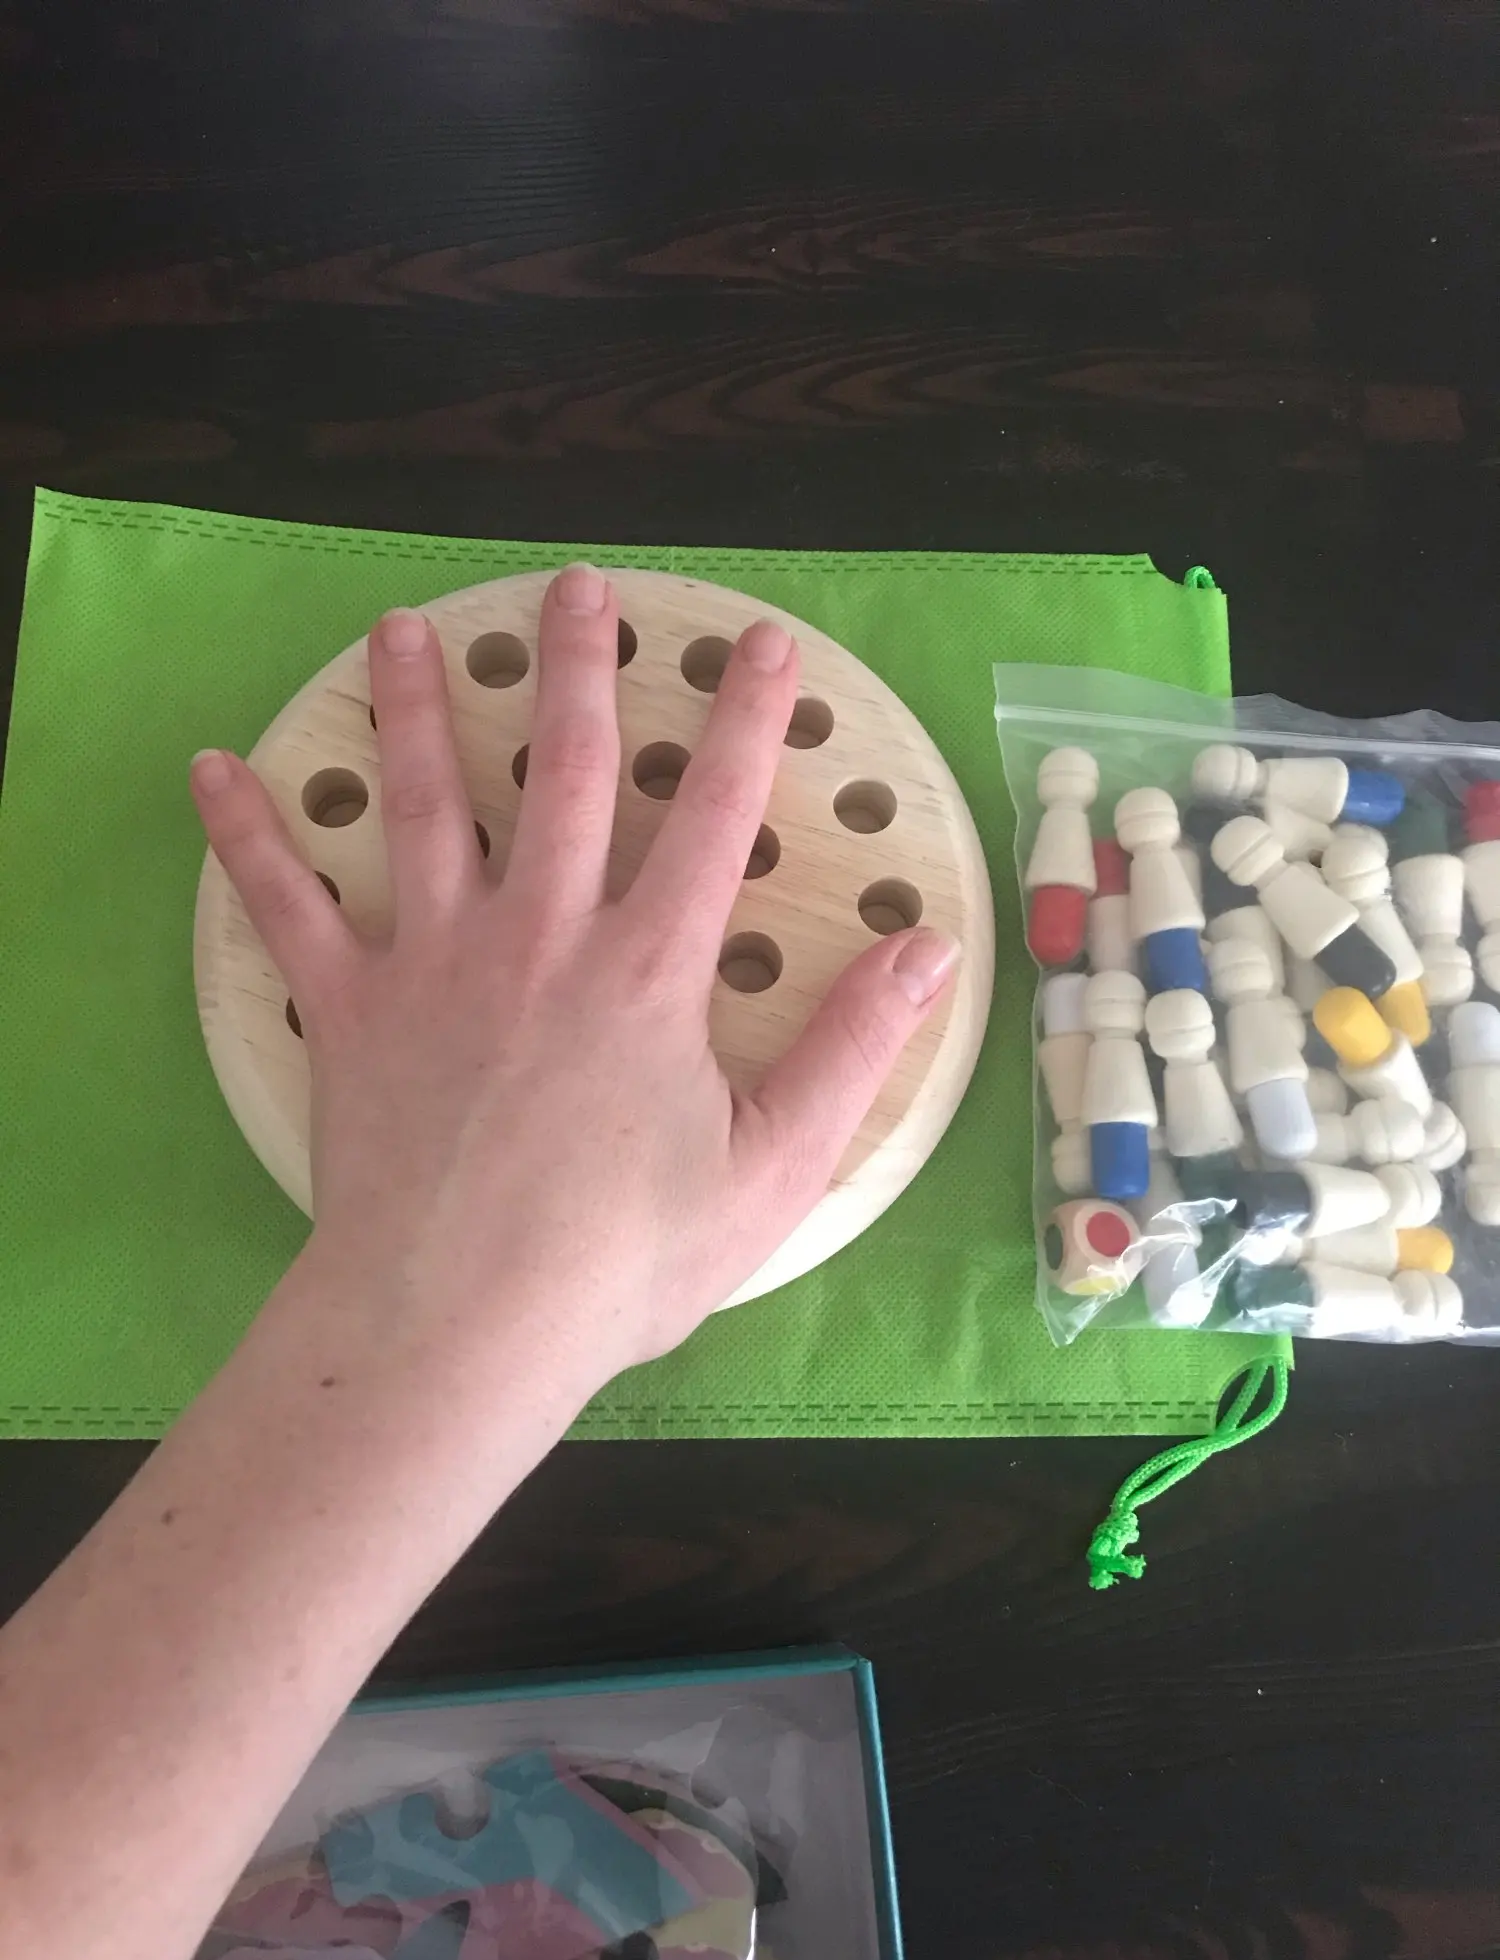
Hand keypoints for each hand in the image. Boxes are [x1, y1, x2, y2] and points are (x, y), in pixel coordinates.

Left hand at [191, 565, 957, 1400]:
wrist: (460, 1322)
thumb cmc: (623, 1258)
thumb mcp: (775, 1166)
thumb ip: (856, 1047)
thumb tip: (932, 946)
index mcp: (651, 966)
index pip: (714, 814)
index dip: (746, 720)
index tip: (759, 643)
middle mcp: (541, 933)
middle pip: (566, 770)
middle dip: (578, 668)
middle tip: (578, 587)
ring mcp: (433, 960)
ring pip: (423, 802)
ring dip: (413, 705)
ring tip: (404, 626)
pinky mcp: (346, 1007)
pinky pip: (287, 904)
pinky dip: (248, 836)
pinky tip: (215, 772)